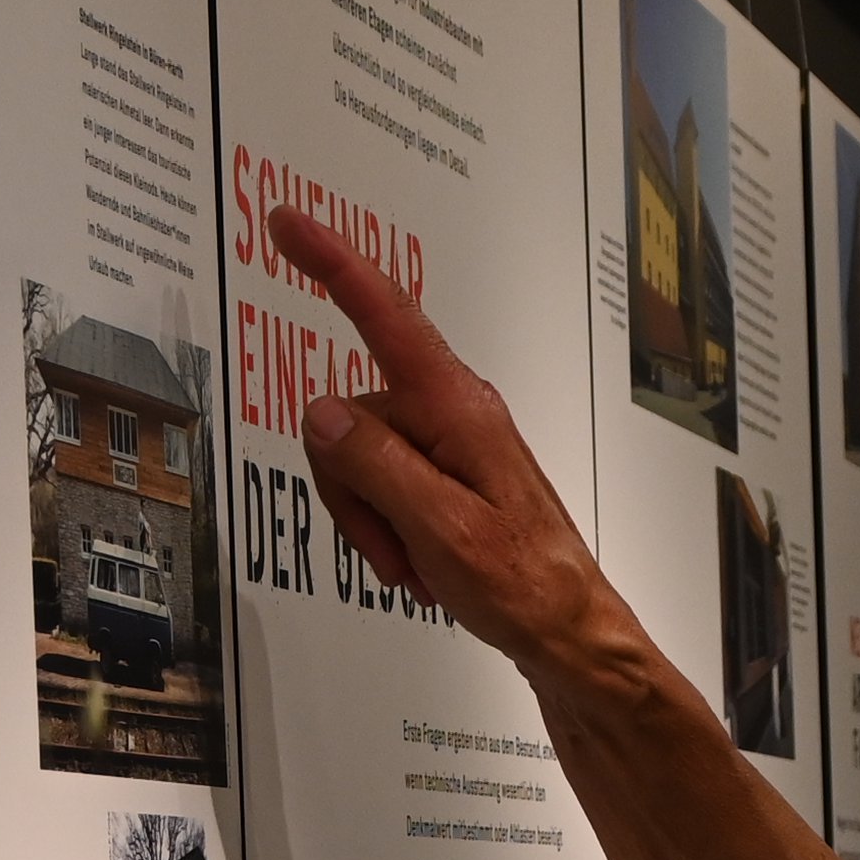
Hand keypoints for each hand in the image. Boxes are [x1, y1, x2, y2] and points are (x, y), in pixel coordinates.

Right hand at [264, 204, 624, 677]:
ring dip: (371, 521)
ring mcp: (452, 445)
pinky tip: (422, 565)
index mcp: (457, 407)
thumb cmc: (524, 584)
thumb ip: (376, 466)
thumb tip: (322, 411)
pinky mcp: (450, 477)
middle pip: (351, 415)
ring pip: (360, 460)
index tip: (286, 223)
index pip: (384, 316)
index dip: (332, 264)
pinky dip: (389, 530)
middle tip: (396, 550)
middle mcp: (454, 411)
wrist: (572, 636)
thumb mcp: (441, 529)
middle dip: (351, 489)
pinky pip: (385, 486)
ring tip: (416, 564)